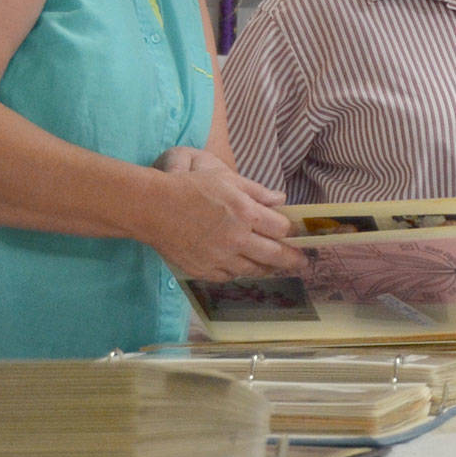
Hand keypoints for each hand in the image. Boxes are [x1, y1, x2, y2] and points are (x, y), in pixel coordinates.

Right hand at [148, 147, 303, 281]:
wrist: (153, 208)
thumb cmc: (191, 188)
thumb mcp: (227, 179)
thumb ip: (257, 191)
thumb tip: (281, 199)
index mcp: (245, 213)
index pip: (280, 228)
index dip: (290, 230)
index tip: (294, 232)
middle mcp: (236, 238)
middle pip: (274, 255)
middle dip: (291, 259)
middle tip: (302, 262)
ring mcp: (219, 257)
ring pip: (252, 269)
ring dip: (267, 268)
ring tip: (274, 267)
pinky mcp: (203, 269)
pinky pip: (228, 276)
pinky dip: (239, 272)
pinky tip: (243, 268)